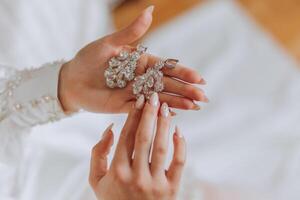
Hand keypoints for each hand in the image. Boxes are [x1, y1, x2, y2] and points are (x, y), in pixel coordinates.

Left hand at [58, 6, 207, 113]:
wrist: (71, 79)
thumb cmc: (88, 58)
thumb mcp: (109, 43)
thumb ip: (131, 32)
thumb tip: (151, 10)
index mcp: (141, 62)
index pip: (166, 68)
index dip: (183, 73)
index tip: (199, 78)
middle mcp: (141, 78)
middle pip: (167, 85)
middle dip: (186, 91)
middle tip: (203, 97)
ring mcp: (134, 93)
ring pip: (159, 98)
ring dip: (177, 103)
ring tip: (195, 107)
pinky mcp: (124, 107)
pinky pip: (143, 110)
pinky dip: (157, 112)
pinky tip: (172, 114)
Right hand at [89, 93, 185, 199]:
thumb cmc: (114, 199)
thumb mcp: (96, 180)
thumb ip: (97, 153)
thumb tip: (110, 129)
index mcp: (117, 171)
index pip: (126, 137)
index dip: (133, 116)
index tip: (139, 101)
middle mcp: (136, 176)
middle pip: (143, 138)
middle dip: (149, 114)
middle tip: (154, 97)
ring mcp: (155, 183)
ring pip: (161, 147)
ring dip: (164, 125)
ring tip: (166, 109)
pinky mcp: (172, 189)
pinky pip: (179, 163)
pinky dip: (180, 146)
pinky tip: (178, 132)